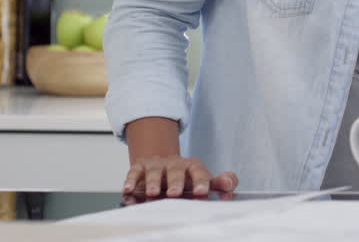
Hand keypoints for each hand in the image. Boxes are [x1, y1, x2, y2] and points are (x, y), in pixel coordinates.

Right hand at [123, 155, 238, 199]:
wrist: (162, 165)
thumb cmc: (185, 178)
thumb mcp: (202, 179)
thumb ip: (219, 183)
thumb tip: (230, 186)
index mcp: (192, 166)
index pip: (198, 170)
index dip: (201, 180)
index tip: (202, 191)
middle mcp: (174, 164)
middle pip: (176, 170)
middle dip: (175, 182)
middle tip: (175, 193)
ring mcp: (156, 165)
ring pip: (154, 171)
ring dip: (153, 182)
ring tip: (153, 193)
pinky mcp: (140, 167)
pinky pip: (134, 172)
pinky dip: (131, 181)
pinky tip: (128, 190)